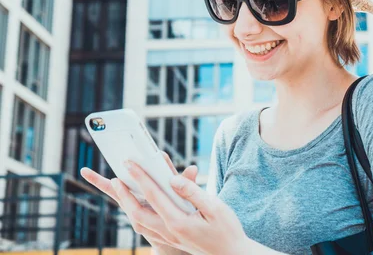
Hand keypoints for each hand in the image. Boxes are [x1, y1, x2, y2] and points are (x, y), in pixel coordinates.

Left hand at [81, 154, 248, 254]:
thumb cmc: (227, 230)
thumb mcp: (215, 208)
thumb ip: (193, 192)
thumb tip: (173, 180)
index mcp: (178, 222)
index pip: (154, 196)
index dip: (140, 178)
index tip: (129, 164)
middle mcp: (169, 232)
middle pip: (138, 213)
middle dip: (123, 196)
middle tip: (114, 179)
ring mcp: (169, 238)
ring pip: (139, 224)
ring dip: (127, 207)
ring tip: (120, 191)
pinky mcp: (172, 240)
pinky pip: (147, 229)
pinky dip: (137, 216)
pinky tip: (138, 208)